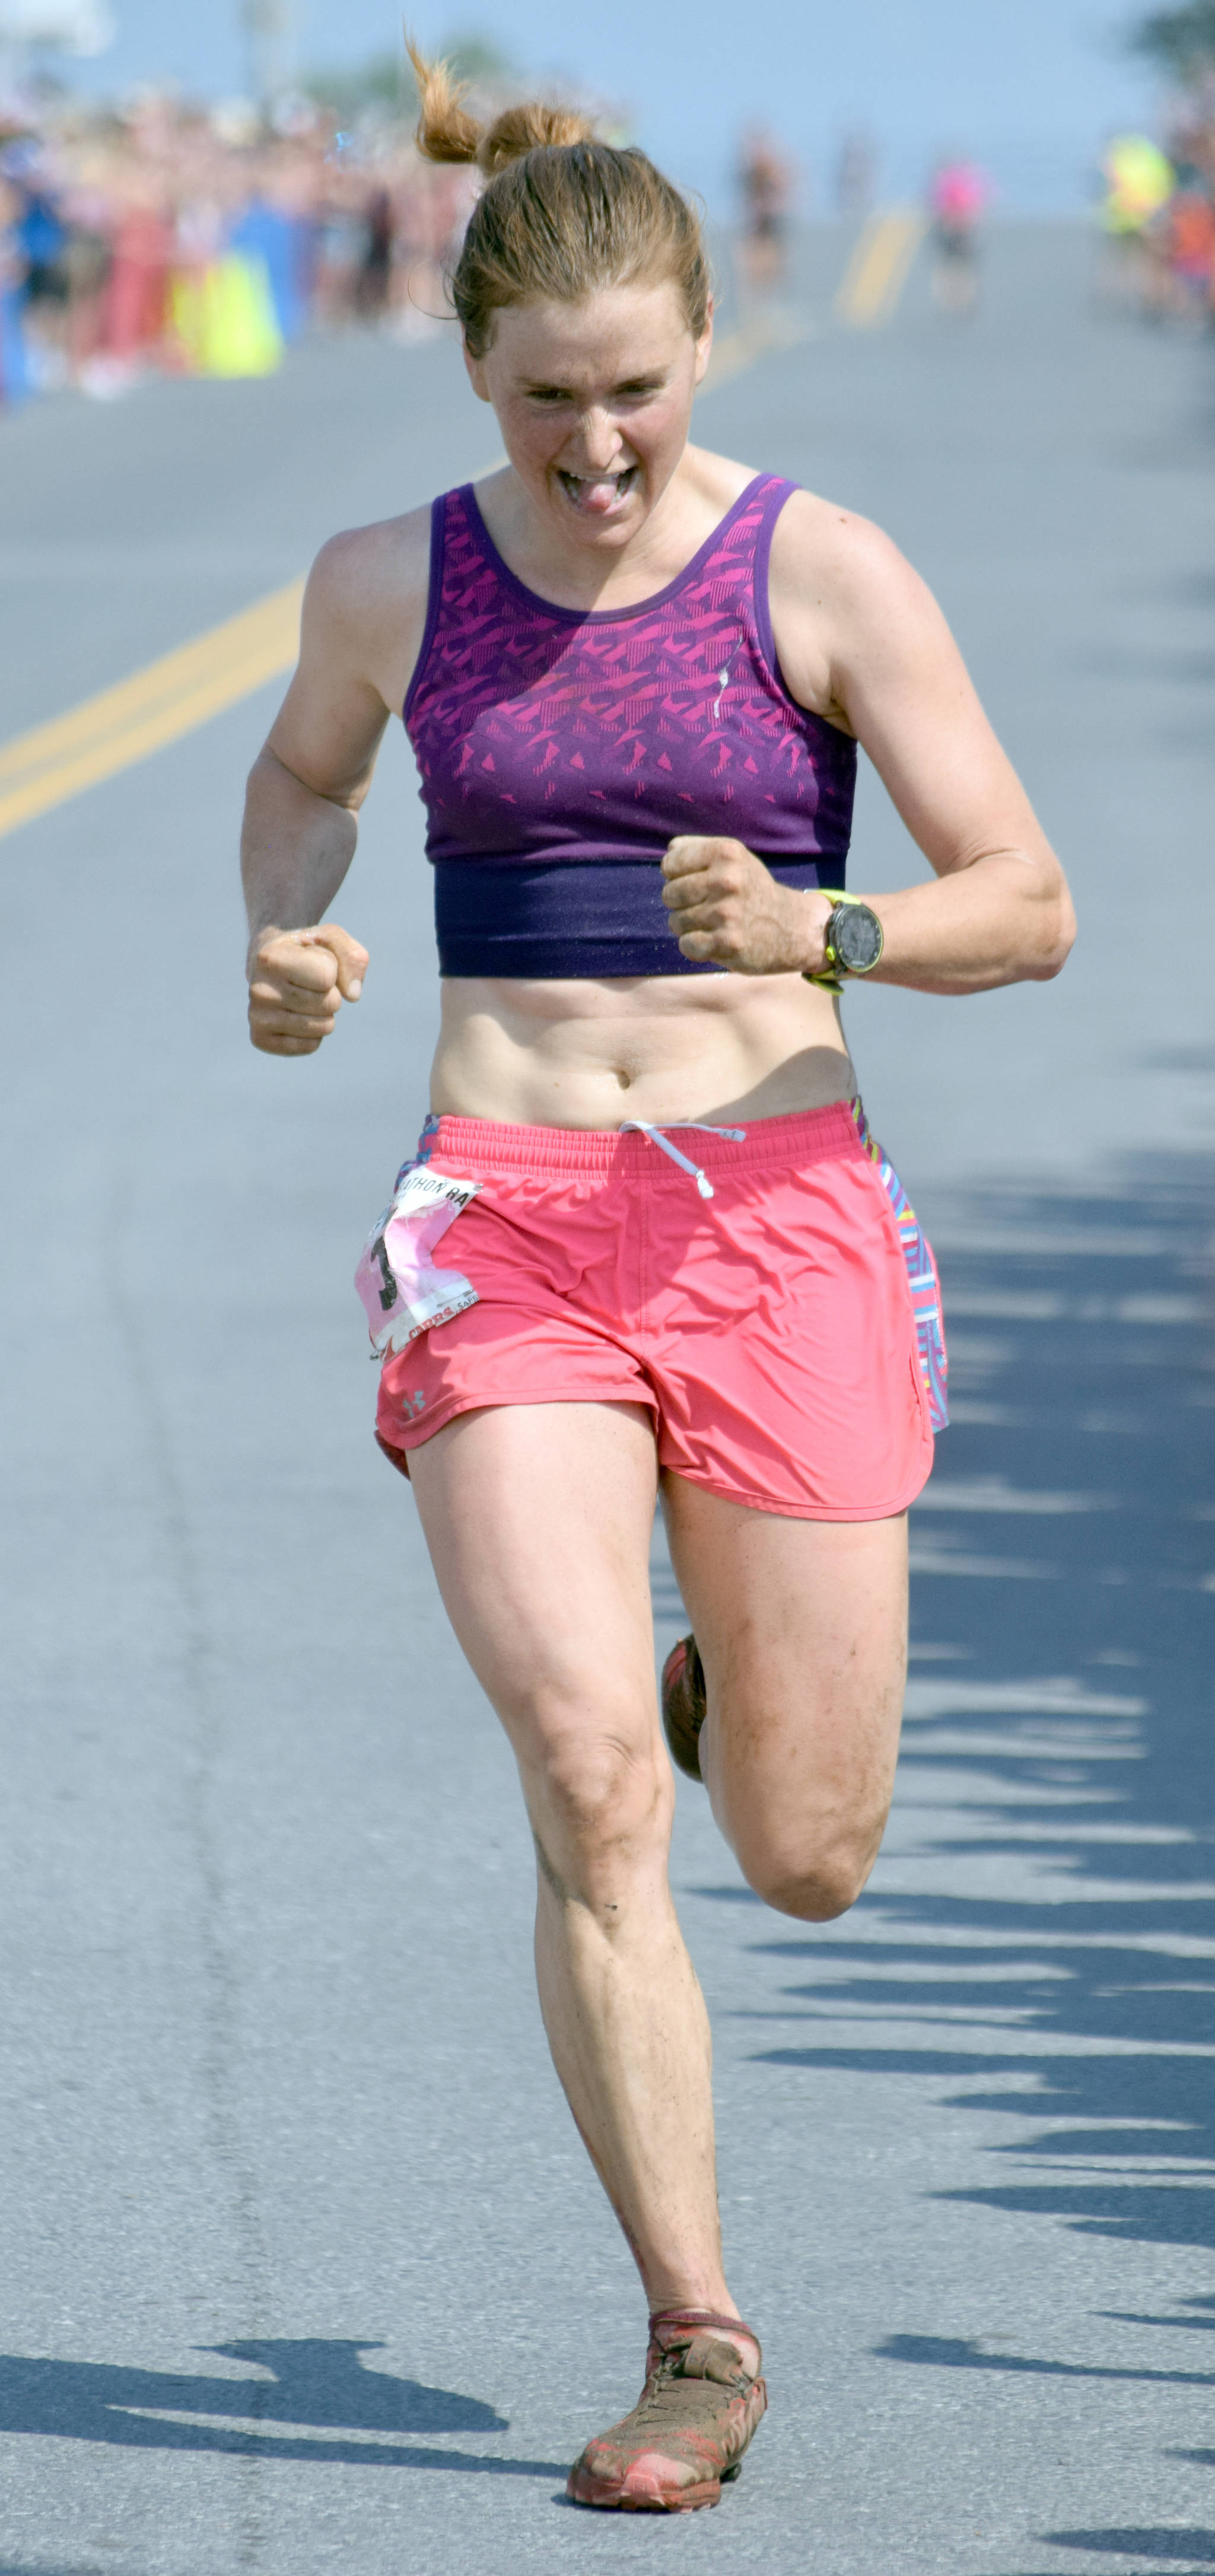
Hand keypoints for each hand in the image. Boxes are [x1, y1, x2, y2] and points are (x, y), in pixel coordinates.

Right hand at [246, 923, 368, 1054]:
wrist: (269, 964)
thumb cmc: (305, 950)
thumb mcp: (330, 938)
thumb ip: (353, 956)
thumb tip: (353, 995)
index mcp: (270, 958)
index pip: (327, 977)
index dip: (332, 969)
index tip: (313, 962)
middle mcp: (259, 989)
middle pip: (329, 1004)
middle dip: (331, 993)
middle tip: (310, 983)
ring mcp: (257, 1017)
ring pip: (323, 1027)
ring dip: (324, 1014)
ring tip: (304, 997)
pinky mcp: (261, 1039)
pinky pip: (311, 1046)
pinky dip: (314, 1033)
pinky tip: (297, 1015)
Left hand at [661, 836, 832, 974]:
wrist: (791, 927)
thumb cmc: (752, 889)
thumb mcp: (735, 858)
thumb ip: (698, 848)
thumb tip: (670, 851)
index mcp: (726, 853)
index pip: (669, 863)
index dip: (675, 876)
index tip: (694, 882)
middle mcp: (727, 880)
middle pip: (669, 894)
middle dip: (680, 903)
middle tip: (704, 905)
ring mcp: (727, 913)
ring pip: (675, 922)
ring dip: (688, 926)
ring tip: (712, 923)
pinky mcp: (728, 943)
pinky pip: (687, 945)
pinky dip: (695, 947)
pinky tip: (713, 940)